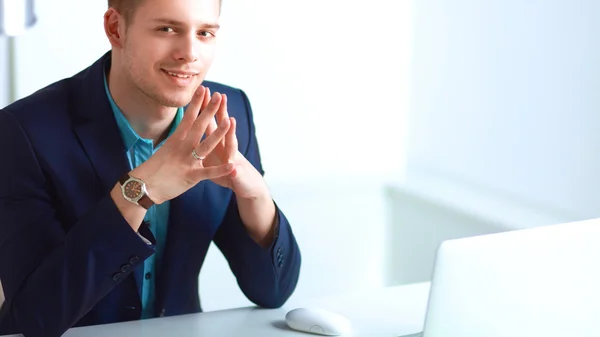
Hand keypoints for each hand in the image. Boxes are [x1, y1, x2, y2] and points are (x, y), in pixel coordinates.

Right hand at [131, 86, 234, 203]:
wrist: (143, 187)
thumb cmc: (154, 168)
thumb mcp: (166, 149)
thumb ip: (178, 140)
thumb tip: (184, 128)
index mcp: (176, 140)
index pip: (188, 118)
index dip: (197, 103)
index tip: (204, 89)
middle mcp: (182, 148)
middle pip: (198, 126)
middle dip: (209, 111)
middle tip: (219, 96)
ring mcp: (187, 161)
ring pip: (205, 146)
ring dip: (218, 134)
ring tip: (229, 121)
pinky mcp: (191, 176)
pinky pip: (208, 173)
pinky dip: (221, 170)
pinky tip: (232, 165)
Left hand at [197, 87, 269, 199]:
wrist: (247, 184)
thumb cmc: (226, 169)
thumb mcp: (213, 154)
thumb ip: (205, 142)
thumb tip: (194, 128)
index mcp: (216, 142)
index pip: (211, 121)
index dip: (207, 107)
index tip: (204, 90)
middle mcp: (226, 146)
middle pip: (223, 126)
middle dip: (220, 112)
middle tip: (219, 96)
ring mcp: (232, 158)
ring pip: (231, 144)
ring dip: (231, 133)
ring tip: (231, 121)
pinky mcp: (236, 174)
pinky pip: (233, 172)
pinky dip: (232, 170)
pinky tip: (234, 167)